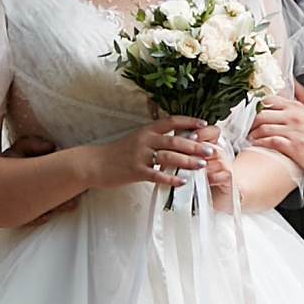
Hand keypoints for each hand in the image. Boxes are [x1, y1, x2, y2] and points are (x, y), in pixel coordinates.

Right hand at [101, 116, 221, 193]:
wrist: (94, 163)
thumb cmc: (116, 153)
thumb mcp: (135, 140)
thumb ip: (153, 140)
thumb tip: (176, 143)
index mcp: (146, 131)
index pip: (171, 122)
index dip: (188, 122)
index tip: (203, 124)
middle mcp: (145, 140)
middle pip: (174, 141)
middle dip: (194, 145)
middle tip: (209, 150)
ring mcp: (140, 156)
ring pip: (168, 157)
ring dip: (187, 161)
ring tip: (201, 165)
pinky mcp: (135, 172)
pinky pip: (157, 175)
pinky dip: (171, 179)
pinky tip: (182, 181)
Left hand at [253, 86, 303, 177]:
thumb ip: (301, 94)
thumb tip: (292, 81)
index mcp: (295, 107)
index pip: (269, 100)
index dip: (255, 105)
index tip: (248, 111)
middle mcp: (292, 117)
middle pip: (262, 114)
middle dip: (250, 121)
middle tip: (244, 126)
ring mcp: (292, 132)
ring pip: (264, 128)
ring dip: (253, 134)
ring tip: (248, 137)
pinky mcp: (293, 147)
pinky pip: (271, 142)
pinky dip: (260, 143)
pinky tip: (256, 145)